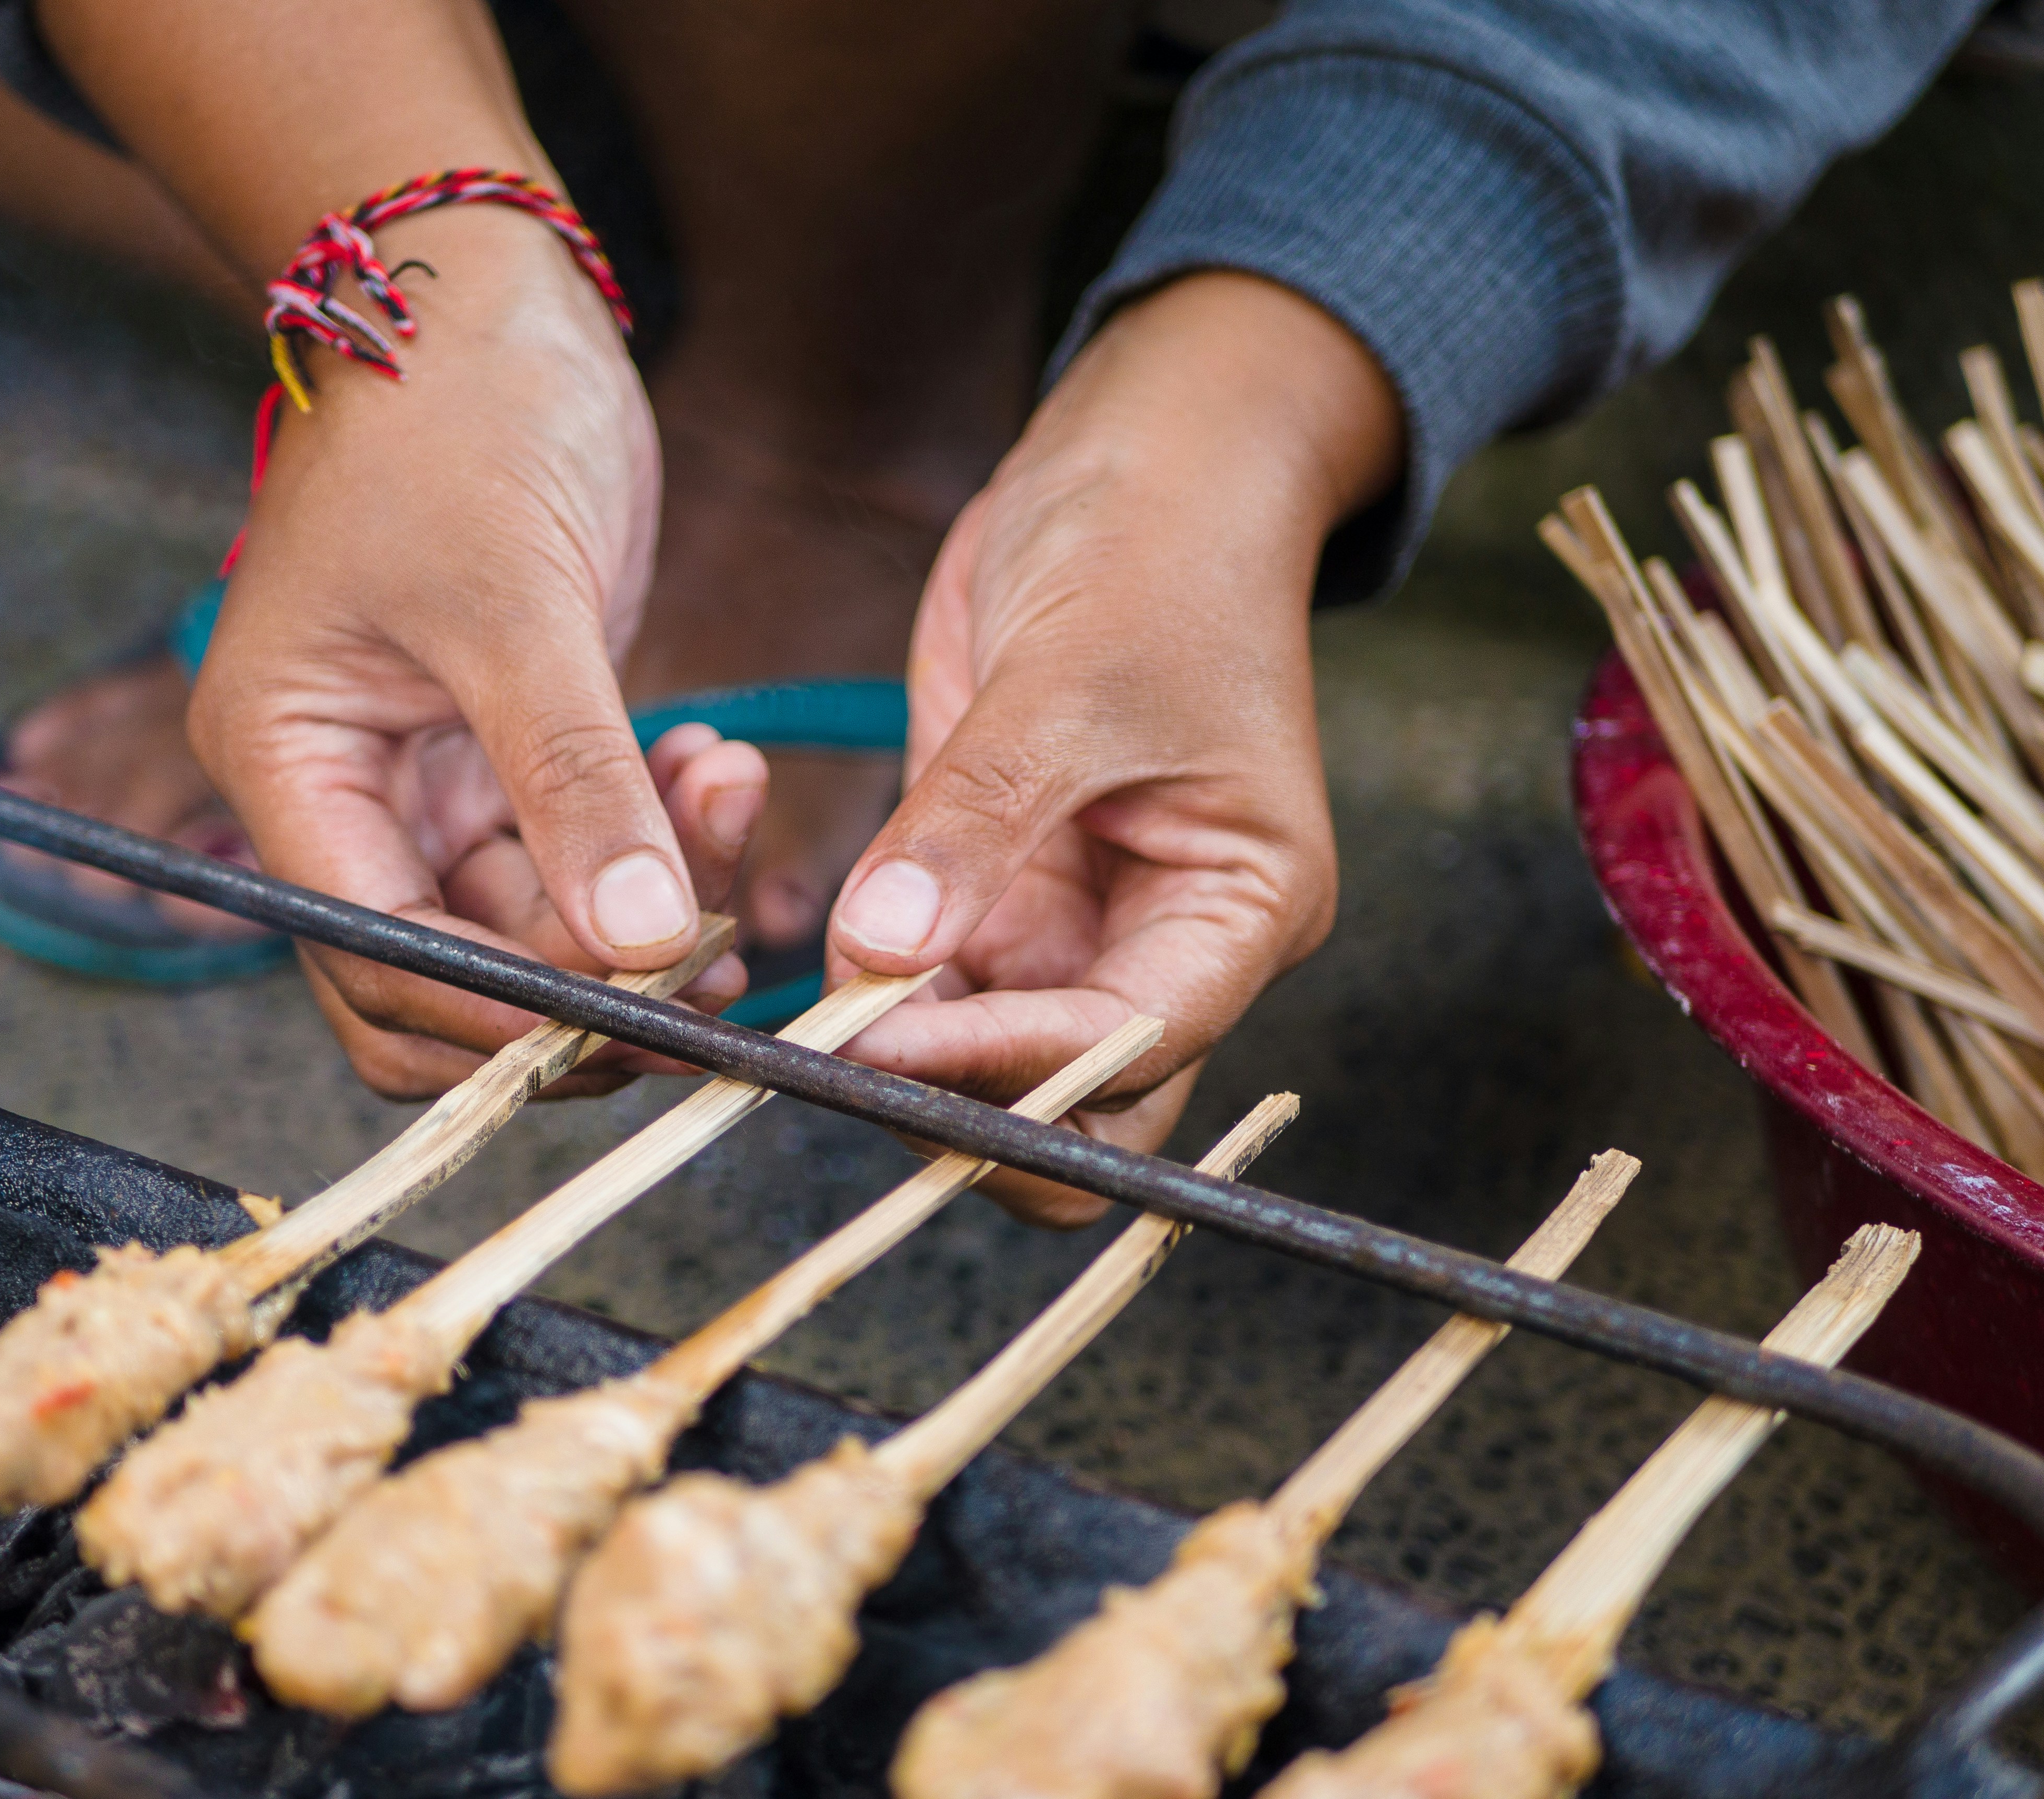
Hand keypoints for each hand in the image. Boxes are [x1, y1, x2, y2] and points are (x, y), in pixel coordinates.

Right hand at [188, 209, 761, 1096]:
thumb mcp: (514, 606)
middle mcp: (343, 791)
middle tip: (715, 958)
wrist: (491, 303)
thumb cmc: (459, 422)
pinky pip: (583, 850)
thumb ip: (574, 783)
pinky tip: (717, 763)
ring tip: (733, 796)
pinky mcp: (509, 752)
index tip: (644, 1010)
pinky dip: (659, 835)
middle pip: (451, 978)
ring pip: (535, 923)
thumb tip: (641, 948)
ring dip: (647, 897)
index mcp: (286, 762)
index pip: (379, 959)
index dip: (508, 1015)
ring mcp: (428, 777)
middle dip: (583, 987)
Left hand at [827, 272, 1402, 1221]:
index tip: (877, 1049)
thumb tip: (878, 955)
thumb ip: (972, 824)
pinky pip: (935, 994)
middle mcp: (1169, 942)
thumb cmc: (1155, 551)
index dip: (1007, 1065)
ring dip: (904, 1066)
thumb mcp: (1067, 681)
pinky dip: (874, 1002)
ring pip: (996, 1068)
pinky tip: (808, 981)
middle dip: (971, 1109)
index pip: (1131, 1043)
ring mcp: (1082, 926)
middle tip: (841, 1070)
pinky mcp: (1003, 893)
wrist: (1143, 468)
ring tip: (801, 1032)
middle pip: (1081, 1108)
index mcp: (1243, 907)